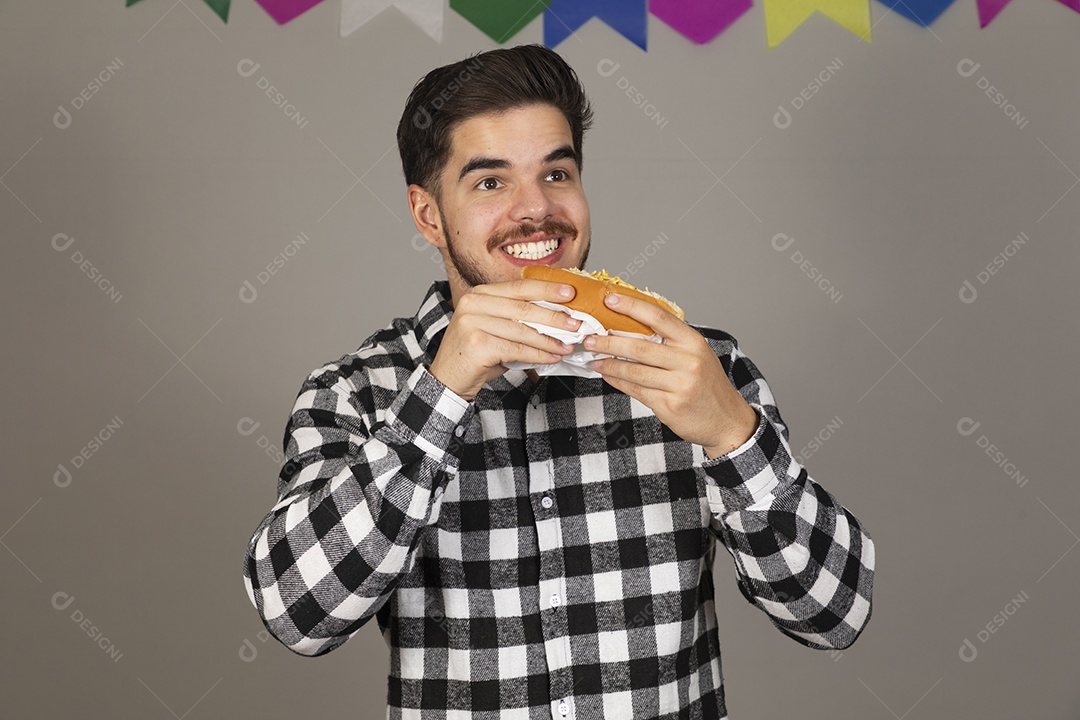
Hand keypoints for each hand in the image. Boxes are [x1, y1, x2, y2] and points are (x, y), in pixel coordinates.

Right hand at [428, 279, 582, 400]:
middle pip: (523, 307)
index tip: (571, 292)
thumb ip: (518, 318)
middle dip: (554, 316)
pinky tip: (552, 357)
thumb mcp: (496, 328)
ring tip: (569, 345)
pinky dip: (538, 354)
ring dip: (549, 339)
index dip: (547, 289)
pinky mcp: (476, 343)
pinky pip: (516, 348)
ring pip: (522, 329)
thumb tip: (559, 317)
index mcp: (480, 293)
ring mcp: (472, 321)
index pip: (519, 287)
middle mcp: (473, 302)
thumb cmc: (477, 353)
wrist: (448, 378)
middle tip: (577, 323)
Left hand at [584, 293, 757, 458]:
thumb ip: (670, 341)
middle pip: (640, 347)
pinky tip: (607, 375)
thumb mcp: (696, 354)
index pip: (658, 317)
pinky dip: (618, 381)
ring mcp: (680, 385)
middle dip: (609, 342)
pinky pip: (637, 390)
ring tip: (594, 358)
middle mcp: (688, 361)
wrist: (727, 420)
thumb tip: (630, 325)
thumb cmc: (707, 383)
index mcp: (693, 341)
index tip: (608, 299)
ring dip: (610, 364)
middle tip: (590, 338)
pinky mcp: (670, 406)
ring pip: (635, 371)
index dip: (631, 306)